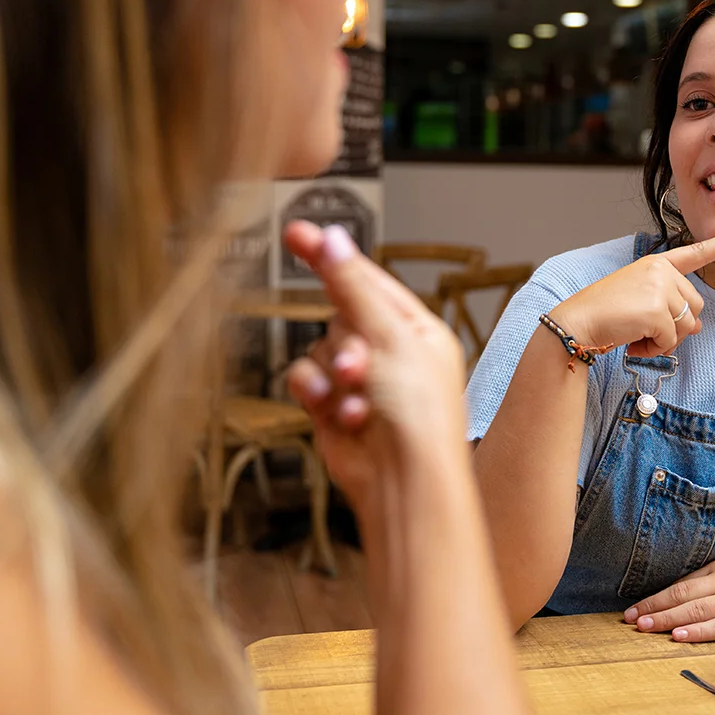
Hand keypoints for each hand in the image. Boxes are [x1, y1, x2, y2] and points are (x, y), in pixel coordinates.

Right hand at [281, 222, 468, 512]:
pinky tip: (343, 415)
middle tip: (361, 366)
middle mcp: (389, 351)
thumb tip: (332, 240)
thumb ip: (353, 289)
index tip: (295, 233)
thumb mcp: (391, 338)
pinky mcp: (332, 406)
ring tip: (358, 398)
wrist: (404, 481)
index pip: (367, 280)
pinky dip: (319, 395)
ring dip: (332, 374)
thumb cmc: (419, 415)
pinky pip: (305, 380)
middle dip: (344, 340)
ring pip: (317, 349)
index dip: (331, 256)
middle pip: (338, 315)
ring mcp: (359, 380)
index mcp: (417, 329)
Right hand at [549, 223, 714, 358]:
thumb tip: (696, 327)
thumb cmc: (606, 314)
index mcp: (657, 264)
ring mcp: (660, 288)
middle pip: (695, 307)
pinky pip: (671, 340)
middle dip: (676, 327)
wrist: (578, 322)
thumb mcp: (641, 302)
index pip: (697, 252)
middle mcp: (661, 270)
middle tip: (646, 330)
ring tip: (638, 335)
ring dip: (665, 341)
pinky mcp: (657, 310)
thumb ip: (671, 306)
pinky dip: (655, 349)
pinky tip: (634, 341)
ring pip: (687, 326)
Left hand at [623, 555, 714, 642]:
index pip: (680, 585)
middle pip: (682, 597)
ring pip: (696, 611)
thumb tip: (673, 597)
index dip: (654, 599)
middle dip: (653, 609)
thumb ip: (708, 582)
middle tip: (631, 620)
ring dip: (667, 619)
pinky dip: (698, 631)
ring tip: (645, 627)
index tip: (633, 610)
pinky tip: (679, 635)